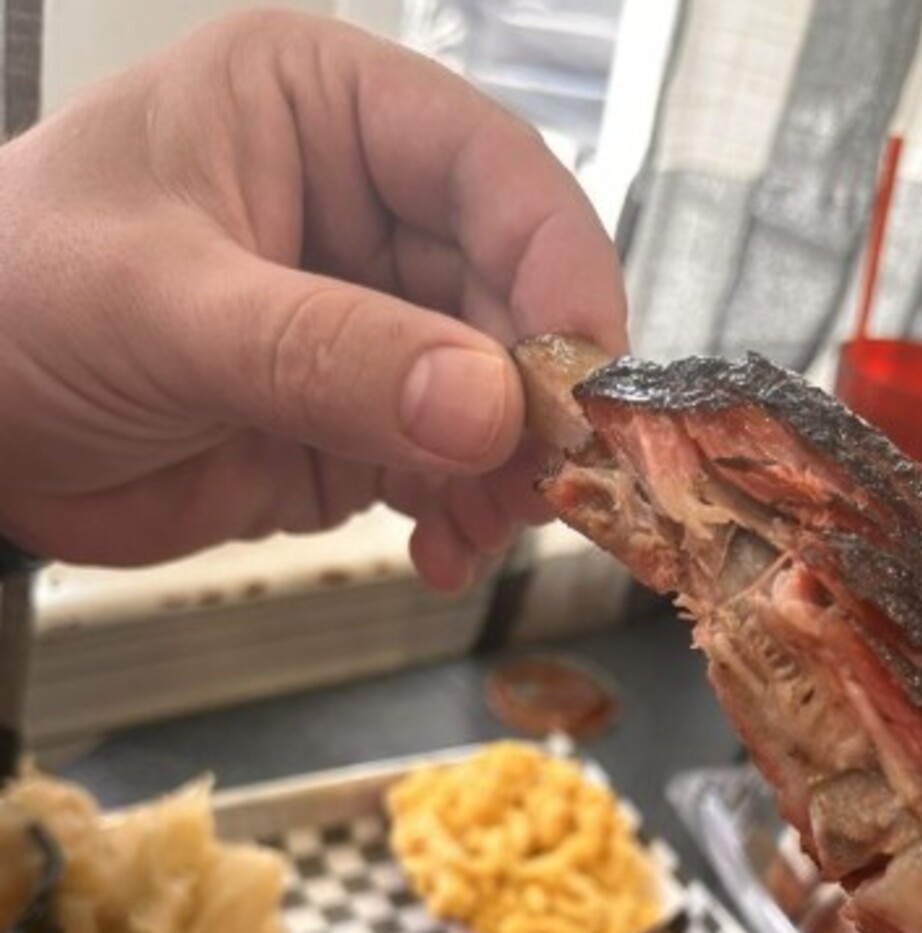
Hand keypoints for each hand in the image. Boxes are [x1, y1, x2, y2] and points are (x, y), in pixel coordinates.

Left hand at [0, 10, 626, 587]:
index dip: (558, 265)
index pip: (490, 172)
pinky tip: (442, 555)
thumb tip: (488, 409)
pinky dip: (461, 518)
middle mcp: (367, 215)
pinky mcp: (359, 425)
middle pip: (513, 297)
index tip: (589, 371)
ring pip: (494, 395)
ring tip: (482, 531)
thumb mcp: (169, 308)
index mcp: (326, 114)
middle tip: (546, 482)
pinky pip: (447, 470)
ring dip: (507, 472)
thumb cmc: (20, 300)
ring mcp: (371, 328)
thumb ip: (330, 353)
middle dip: (536, 395)